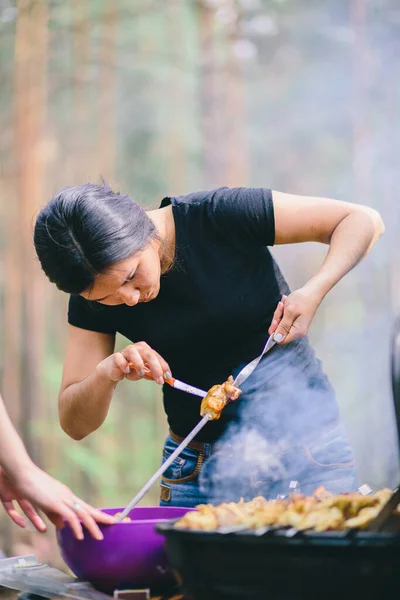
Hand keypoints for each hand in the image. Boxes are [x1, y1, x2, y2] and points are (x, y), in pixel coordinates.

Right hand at [0, 465, 114, 539]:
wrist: (24, 475)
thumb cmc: (33, 487)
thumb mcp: (46, 504)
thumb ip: (55, 515)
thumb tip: (63, 526)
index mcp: (67, 496)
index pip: (85, 507)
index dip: (96, 514)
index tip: (107, 519)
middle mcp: (68, 497)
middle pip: (88, 509)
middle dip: (101, 518)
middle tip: (113, 524)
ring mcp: (63, 499)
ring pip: (82, 514)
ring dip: (92, 526)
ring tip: (99, 537)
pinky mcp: (55, 503)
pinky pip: (70, 516)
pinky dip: (76, 527)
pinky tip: (80, 536)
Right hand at [96, 342, 171, 385]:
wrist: (113, 370)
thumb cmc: (130, 369)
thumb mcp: (143, 373)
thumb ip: (151, 374)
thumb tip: (162, 378)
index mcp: (147, 350)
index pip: (157, 357)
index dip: (164, 367)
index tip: (168, 377)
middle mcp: (138, 348)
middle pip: (149, 355)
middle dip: (156, 368)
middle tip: (160, 380)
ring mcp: (127, 351)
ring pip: (134, 353)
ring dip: (140, 364)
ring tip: (142, 373)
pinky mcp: (116, 356)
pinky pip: (120, 359)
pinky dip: (124, 365)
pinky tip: (127, 371)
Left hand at [268, 288, 320, 343]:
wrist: (311, 291)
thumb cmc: (302, 300)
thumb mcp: (289, 312)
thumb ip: (282, 326)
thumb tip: (277, 339)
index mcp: (297, 332)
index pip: (281, 340)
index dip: (275, 332)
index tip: (275, 320)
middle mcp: (297, 331)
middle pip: (279, 331)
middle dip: (277, 318)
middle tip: (281, 307)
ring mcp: (296, 326)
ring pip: (280, 323)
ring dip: (280, 312)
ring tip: (284, 303)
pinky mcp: (295, 320)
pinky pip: (284, 318)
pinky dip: (283, 311)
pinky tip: (286, 303)